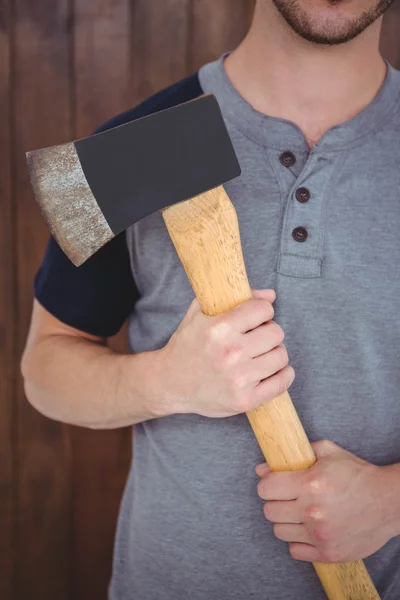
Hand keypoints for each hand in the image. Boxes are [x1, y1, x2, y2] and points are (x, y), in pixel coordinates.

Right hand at [159, 289, 294, 417]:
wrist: (169, 383)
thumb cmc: (186, 345)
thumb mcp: (199, 313)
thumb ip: (233, 298)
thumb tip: (270, 295)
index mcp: (218, 329)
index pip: (263, 309)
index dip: (262, 311)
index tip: (255, 318)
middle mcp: (230, 353)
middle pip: (276, 332)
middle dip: (268, 332)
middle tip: (257, 337)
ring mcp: (239, 379)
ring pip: (281, 356)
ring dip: (274, 353)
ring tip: (261, 354)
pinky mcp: (245, 400)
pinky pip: (282, 382)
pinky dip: (282, 374)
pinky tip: (271, 370)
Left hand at [256, 440, 398, 562]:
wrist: (388, 501)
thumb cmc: (357, 474)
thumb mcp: (327, 452)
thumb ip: (294, 456)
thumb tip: (262, 469)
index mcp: (310, 483)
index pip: (265, 488)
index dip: (268, 483)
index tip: (276, 482)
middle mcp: (313, 511)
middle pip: (269, 511)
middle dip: (276, 501)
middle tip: (290, 497)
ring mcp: (320, 535)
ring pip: (279, 532)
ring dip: (286, 521)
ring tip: (300, 512)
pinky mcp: (328, 553)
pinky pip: (294, 551)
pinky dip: (298, 541)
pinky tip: (309, 529)